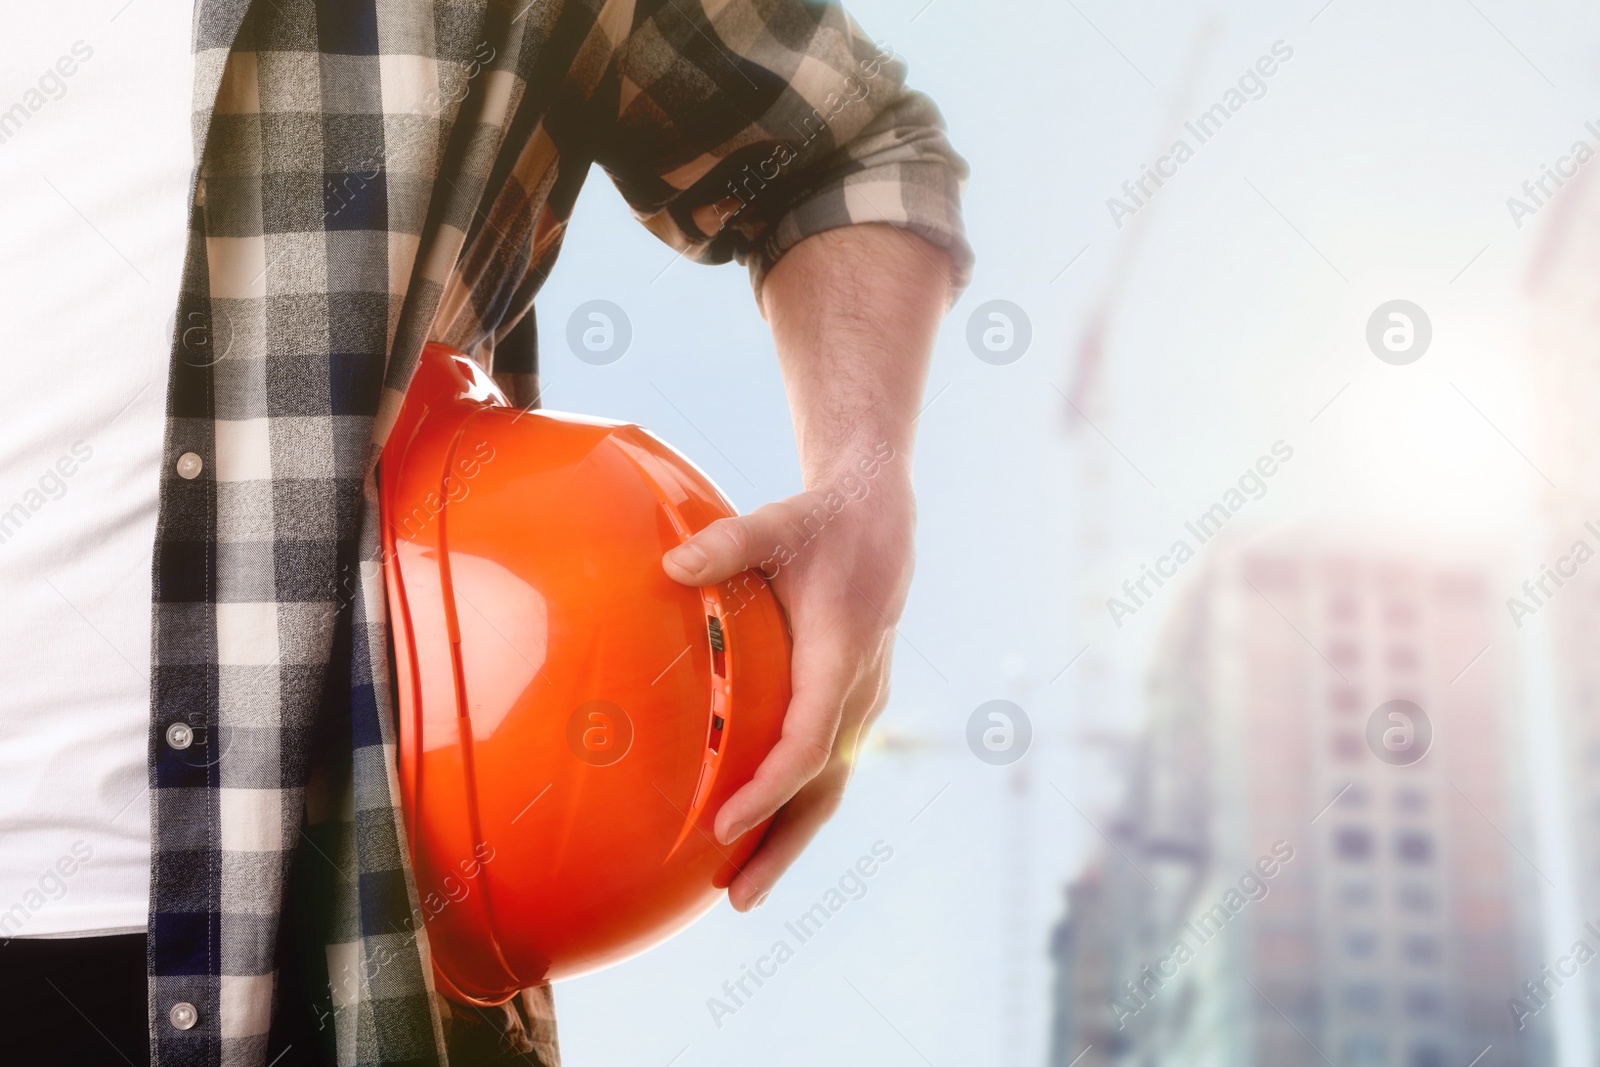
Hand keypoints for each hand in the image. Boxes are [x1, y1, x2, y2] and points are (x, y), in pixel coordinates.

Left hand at [663, 459, 913, 909]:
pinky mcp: (854, 702)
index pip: (809, 739)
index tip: (723, 824)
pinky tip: (759, 835)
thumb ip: (725, 544)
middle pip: (825, 787)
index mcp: (840, 653)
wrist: (879, 518)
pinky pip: (828, 768)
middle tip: (737, 898)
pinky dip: (797, 808)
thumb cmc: (821, 522)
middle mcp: (859, 688)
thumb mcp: (775, 522)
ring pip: (831, 787)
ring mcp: (863, 701)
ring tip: (742, 893)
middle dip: (782, 845)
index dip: (770, 787)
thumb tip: (670, 567)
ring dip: (789, 840)